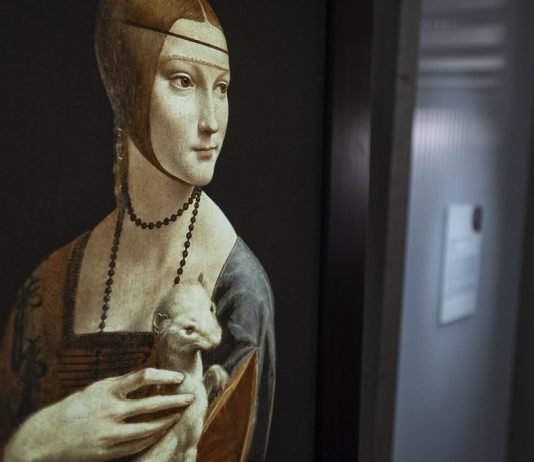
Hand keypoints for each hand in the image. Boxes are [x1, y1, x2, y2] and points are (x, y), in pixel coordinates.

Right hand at [4, 368, 192, 461]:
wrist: (46, 436)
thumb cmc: (75, 407)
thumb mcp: (97, 389)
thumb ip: (122, 386)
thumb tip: (150, 379)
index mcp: (108, 389)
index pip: (143, 376)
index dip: (165, 375)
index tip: (179, 376)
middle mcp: (110, 410)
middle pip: (152, 404)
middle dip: (175, 401)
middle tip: (190, 397)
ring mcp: (110, 432)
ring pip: (149, 428)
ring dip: (167, 421)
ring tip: (178, 415)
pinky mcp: (108, 450)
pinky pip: (138, 444)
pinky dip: (152, 437)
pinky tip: (160, 431)